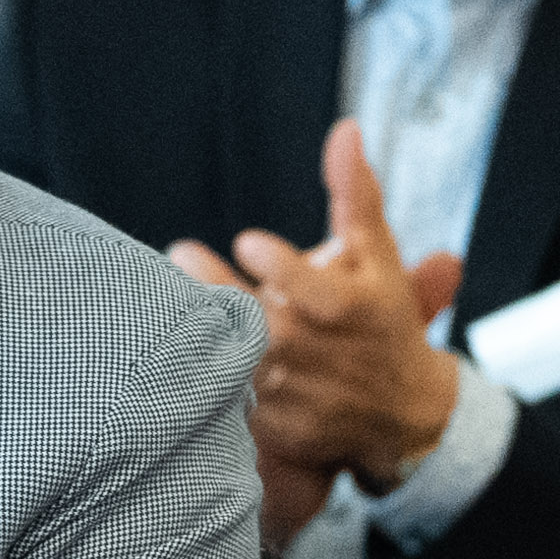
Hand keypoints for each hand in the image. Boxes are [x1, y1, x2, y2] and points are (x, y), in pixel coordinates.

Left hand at [174, 122, 464, 500]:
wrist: (404, 412)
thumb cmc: (384, 319)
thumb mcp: (377, 256)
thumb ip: (354, 194)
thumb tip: (344, 130)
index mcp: (346, 308)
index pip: (312, 291)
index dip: (281, 268)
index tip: (248, 241)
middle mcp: (318, 354)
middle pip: (259, 325)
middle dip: (217, 291)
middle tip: (178, 255)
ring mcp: (294, 394)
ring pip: (235, 364)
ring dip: (197, 333)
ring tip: (155, 300)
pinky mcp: (273, 428)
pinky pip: (228, 406)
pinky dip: (200, 382)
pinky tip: (166, 354)